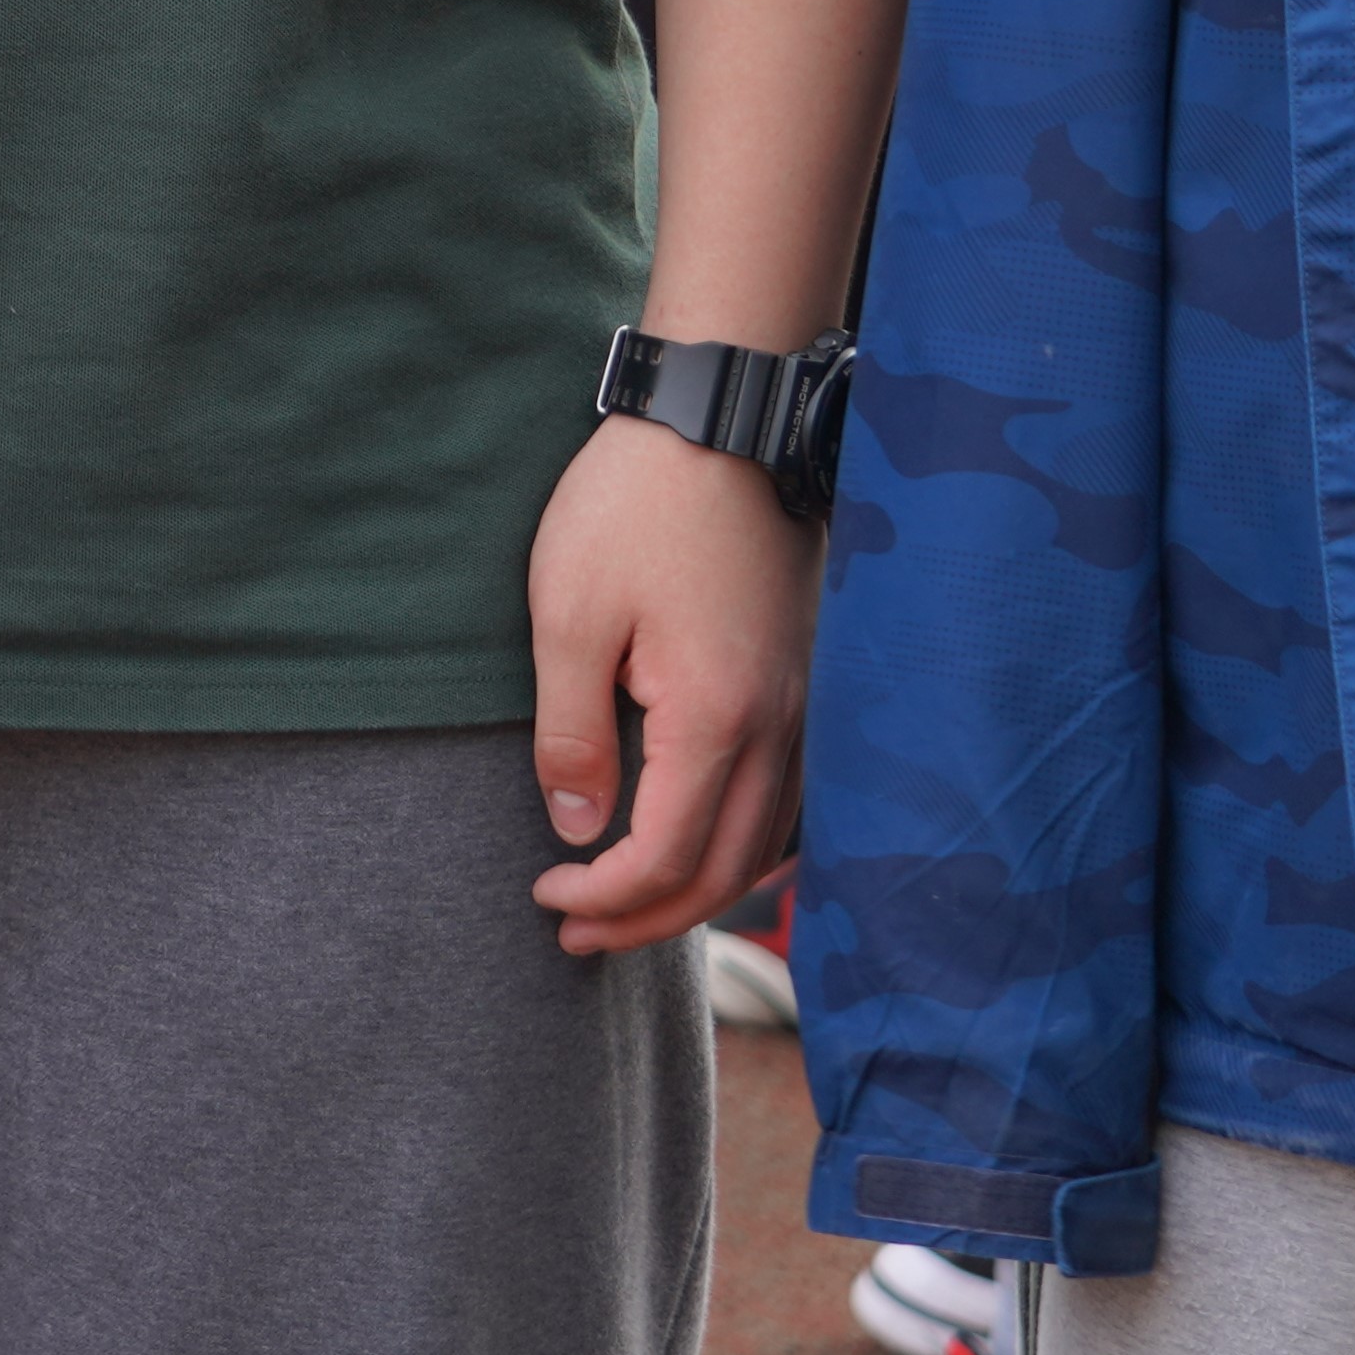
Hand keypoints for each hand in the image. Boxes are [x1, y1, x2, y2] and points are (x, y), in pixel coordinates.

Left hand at [524, 412, 811, 955]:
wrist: (719, 419)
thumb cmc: (633, 507)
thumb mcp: (569, 615)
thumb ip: (573, 735)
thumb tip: (579, 831)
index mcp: (718, 719)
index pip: (666, 857)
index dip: (603, 897)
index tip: (545, 897)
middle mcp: (781, 728)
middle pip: (726, 873)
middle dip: (648, 918)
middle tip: (576, 936)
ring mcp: (806, 706)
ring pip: (768, 845)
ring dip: (699, 890)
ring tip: (629, 908)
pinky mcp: (808, 681)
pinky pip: (790, 800)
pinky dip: (745, 847)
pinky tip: (703, 846)